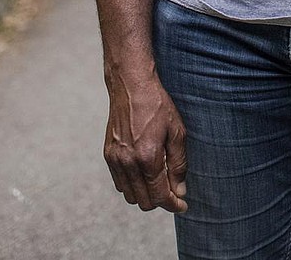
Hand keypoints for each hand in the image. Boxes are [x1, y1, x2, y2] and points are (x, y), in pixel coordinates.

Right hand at [104, 73, 187, 212]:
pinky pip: (119, 183)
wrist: (131, 86)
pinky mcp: (108, 154)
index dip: (173, 204)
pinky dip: (132, 186)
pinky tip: (143, 173)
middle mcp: (128, 163)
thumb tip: (180, 191)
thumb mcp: (176, 132)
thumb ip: (178, 165)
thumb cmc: (157, 105)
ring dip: (145, 195)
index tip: (182, 205)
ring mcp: (115, 160)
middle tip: (173, 192)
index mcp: (147, 158)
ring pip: (130, 196)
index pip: (160, 196)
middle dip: (160, 201)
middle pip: (144, 202)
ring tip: (159, 182)